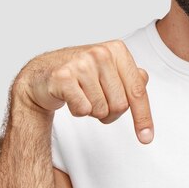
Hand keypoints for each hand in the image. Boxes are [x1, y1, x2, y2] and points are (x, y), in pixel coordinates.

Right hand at [14, 40, 153, 143]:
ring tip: (82, 96)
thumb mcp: (109, 70)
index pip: (137, 90)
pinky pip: (83, 110)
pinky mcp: (62, 77)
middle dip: (110, 112)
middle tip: (96, 101)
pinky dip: (78, 111)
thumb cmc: (81, 74)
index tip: (147, 138)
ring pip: (101, 110)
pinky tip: (71, 97)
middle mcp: (101, 53)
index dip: (143, 117)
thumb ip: (130, 77)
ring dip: (92, 111)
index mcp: (117, 49)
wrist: (42, 74)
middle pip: (121, 105)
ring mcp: (81, 63)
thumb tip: (144, 79)